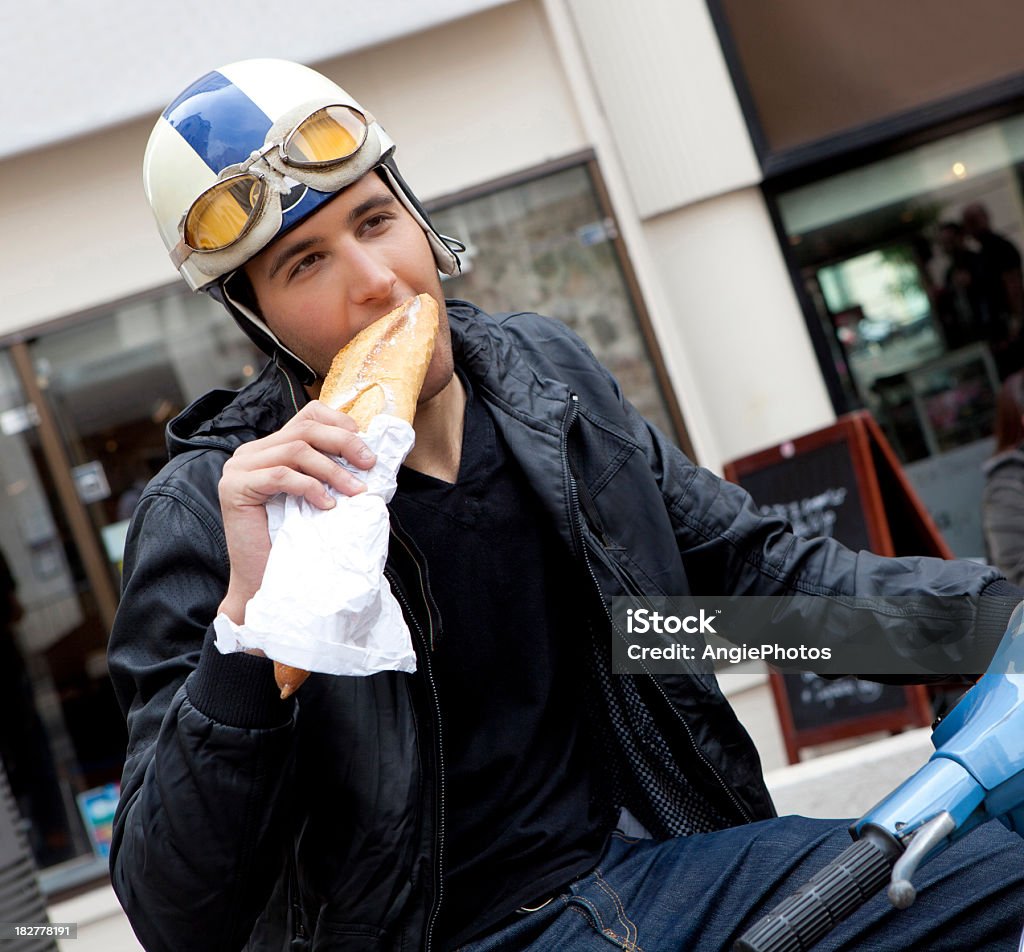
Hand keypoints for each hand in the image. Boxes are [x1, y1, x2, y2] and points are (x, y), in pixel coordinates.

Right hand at [216, 401, 375, 623]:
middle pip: (305, 429)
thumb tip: (370, 454)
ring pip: (296, 450)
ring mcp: (239, 467)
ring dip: (333, 470)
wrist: (265, 580)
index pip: (307, 416)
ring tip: (354, 492)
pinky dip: (310, 488)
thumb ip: (330, 470)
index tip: (365, 447)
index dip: (339, 423)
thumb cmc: (296, 540)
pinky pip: (281, 476)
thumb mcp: (318, 495)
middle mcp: (251, 452)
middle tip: (369, 464)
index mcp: (271, 448)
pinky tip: (326, 506)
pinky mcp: (234, 487)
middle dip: (344, 443)